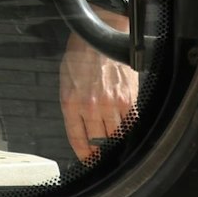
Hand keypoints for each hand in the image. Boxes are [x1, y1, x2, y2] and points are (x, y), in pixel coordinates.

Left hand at [59, 28, 138, 162]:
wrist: (99, 36)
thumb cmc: (80, 56)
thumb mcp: (65, 82)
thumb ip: (73, 106)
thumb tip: (81, 128)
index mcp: (71, 103)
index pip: (78, 139)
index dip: (84, 155)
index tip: (87, 160)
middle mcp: (91, 106)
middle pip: (99, 142)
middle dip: (100, 153)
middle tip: (103, 158)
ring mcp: (111, 103)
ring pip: (116, 136)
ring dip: (116, 145)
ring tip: (116, 150)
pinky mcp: (128, 99)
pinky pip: (131, 124)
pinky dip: (130, 132)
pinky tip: (129, 136)